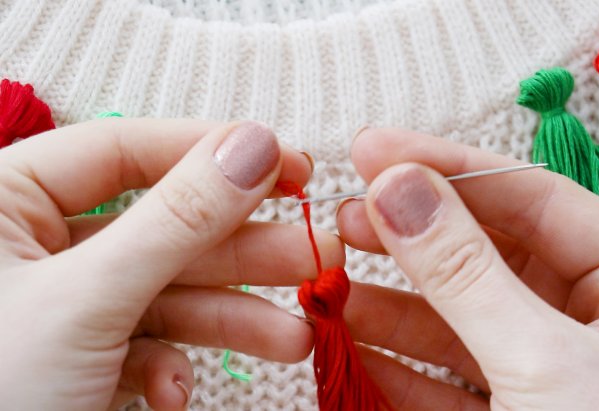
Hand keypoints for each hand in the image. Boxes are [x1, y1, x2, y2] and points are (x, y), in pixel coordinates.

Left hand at [0, 119, 343, 409]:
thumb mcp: (86, 301)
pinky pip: (143, 342)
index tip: (286, 163)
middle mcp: (34, 245)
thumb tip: (253, 147)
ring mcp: (64, 303)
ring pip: (165, 289)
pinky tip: (175, 392)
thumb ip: (177, 220)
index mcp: (5, 199)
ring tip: (296, 334)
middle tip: (315, 249)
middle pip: (162, 224)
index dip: (210, 151)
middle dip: (243, 247)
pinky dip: (171, 366)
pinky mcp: (82, 353)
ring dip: (232, 315)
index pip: (126, 149)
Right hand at [336, 128, 598, 409]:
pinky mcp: (512, 406)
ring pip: (457, 315)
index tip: (375, 152)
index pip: (531, 196)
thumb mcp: (542, 360)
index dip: (447, 165)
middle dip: (409, 236)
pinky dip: (398, 366)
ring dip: (388, 305)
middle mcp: (587, 316)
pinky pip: (449, 376)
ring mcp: (545, 364)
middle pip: (484, 252)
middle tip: (348, 217)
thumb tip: (398, 190)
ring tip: (331, 286)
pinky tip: (352, 346)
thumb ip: (465, 274)